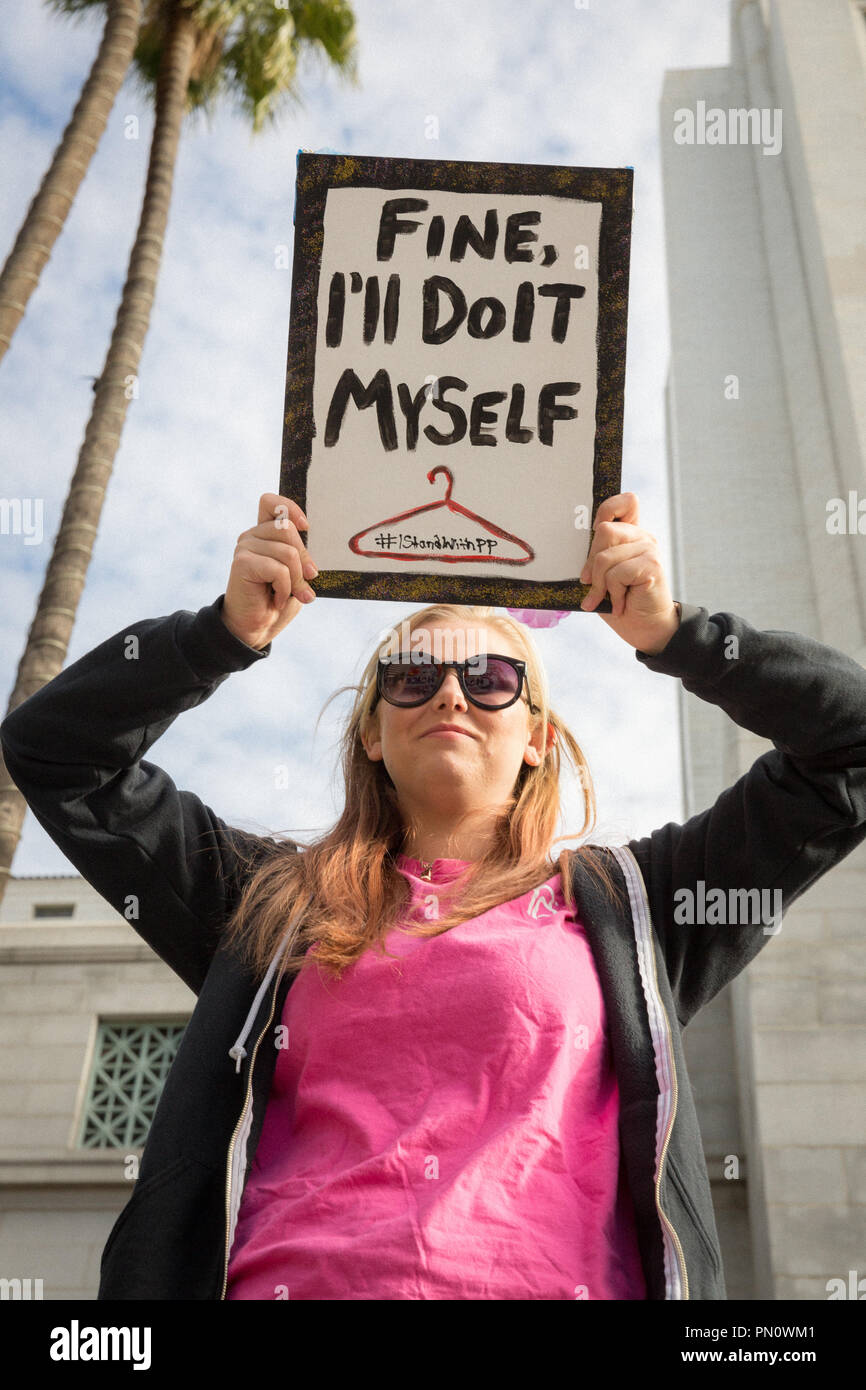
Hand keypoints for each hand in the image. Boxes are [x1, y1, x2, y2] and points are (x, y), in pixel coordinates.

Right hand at [221, 493, 317, 649]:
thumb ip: (301, 558)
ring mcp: (245, 548)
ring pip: (287, 552)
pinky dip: (285, 588)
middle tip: (307, 582)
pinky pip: (277, 569)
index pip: (271, 502)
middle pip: (287, 529)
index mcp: (265, 533)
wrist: (256, 627)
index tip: (306, 526)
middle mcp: (252, 536)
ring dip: (296, 580)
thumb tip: (313, 558)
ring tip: (290, 594)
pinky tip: (277, 599)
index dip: (290, 507)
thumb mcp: (296, 575)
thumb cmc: (277, 600)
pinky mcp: (242, 563)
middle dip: (304, 559)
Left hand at [578, 492, 679, 653]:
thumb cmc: (621, 601)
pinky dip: (613, 593)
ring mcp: (649, 549)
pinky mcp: (652, 565)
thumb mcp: (602, 575)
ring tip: (607, 598)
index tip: (595, 531)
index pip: (625, 501)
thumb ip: (596, 556)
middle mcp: (642, 537)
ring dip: (600, 584)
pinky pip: (616, 574)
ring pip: (605, 557)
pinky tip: (620, 604)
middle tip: (591, 585)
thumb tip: (570, 547)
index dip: (607, 509)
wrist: (645, 628)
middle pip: (604, 531)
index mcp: (630, 533)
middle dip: (591, 563)